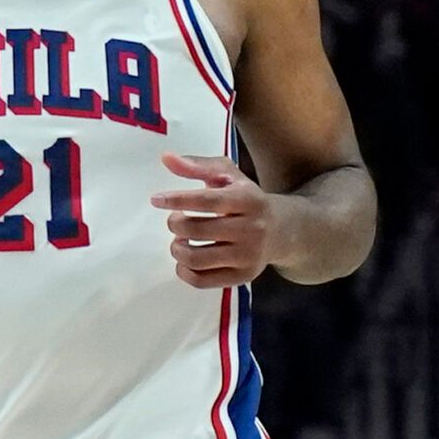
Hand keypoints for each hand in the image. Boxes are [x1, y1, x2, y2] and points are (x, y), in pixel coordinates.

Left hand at [151, 154, 280, 288]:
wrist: (283, 230)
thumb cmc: (247, 198)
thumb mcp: (228, 175)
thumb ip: (197, 165)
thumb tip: (166, 158)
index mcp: (248, 200)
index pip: (207, 201)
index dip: (177, 200)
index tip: (156, 199)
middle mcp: (252, 229)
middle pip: (197, 230)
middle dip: (175, 224)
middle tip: (175, 219)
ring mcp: (248, 256)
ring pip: (196, 259)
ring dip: (177, 248)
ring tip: (180, 238)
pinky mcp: (242, 277)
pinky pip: (201, 281)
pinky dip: (183, 270)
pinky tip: (185, 258)